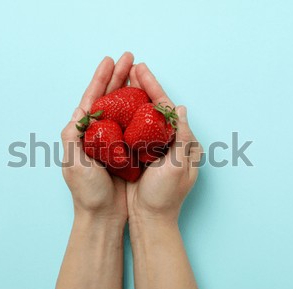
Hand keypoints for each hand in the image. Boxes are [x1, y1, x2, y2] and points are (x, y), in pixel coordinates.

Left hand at [54, 53, 134, 288]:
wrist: (103, 215)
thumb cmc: (87, 192)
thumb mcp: (74, 164)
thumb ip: (73, 138)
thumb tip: (78, 114)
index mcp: (82, 133)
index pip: (91, 99)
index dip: (101, 79)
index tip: (110, 61)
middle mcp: (97, 134)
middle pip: (108, 98)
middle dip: (118, 77)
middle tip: (129, 58)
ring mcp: (113, 141)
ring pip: (122, 108)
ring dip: (130, 89)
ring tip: (139, 72)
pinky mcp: (126, 150)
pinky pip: (134, 125)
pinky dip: (140, 110)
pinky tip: (148, 100)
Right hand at [127, 63, 202, 222]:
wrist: (150, 219)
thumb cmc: (165, 196)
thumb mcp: (178, 166)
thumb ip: (182, 137)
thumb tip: (180, 109)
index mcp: (180, 141)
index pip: (164, 107)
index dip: (153, 86)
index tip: (141, 69)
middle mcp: (166, 141)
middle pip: (151, 107)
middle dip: (140, 86)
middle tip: (128, 66)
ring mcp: (150, 148)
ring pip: (138, 115)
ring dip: (129, 97)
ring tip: (119, 79)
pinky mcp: (136, 155)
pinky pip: (128, 130)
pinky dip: (121, 115)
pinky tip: (111, 105)